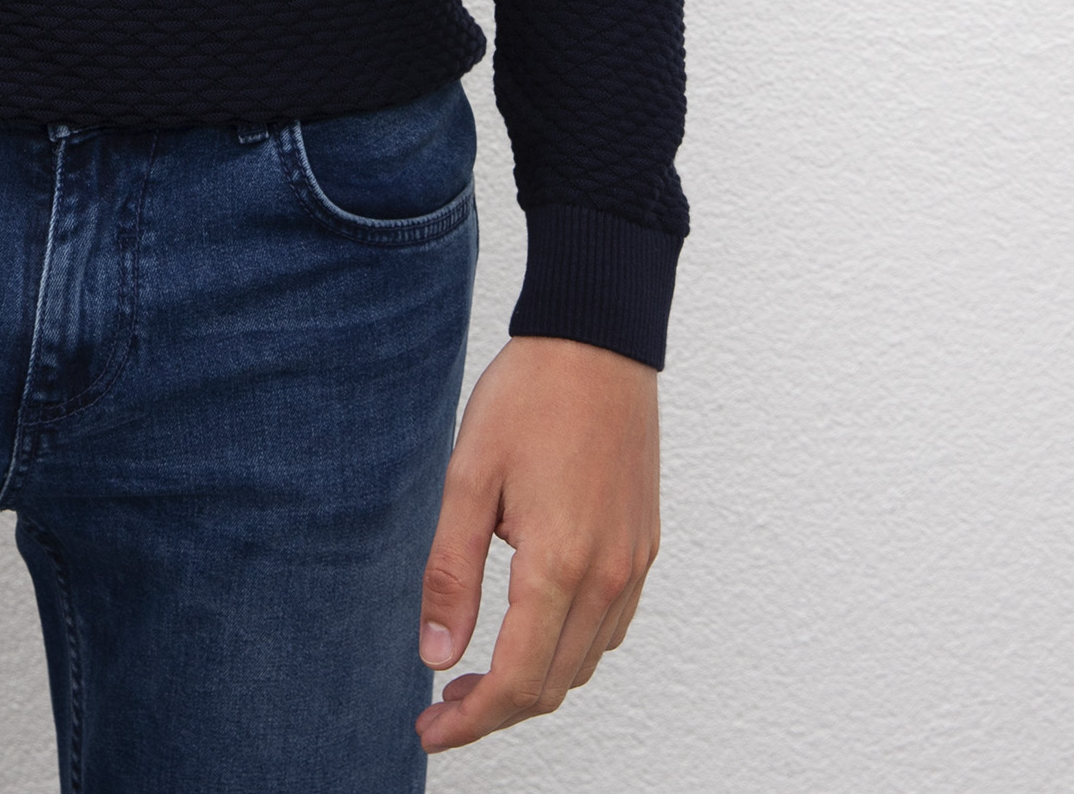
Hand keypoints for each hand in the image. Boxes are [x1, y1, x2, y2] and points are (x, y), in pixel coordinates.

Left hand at [416, 334, 659, 752]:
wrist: (598, 340)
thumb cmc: (530, 397)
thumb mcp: (468, 476)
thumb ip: (451, 572)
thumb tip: (435, 656)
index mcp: (560, 564)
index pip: (517, 682)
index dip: (470, 721)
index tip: (429, 732)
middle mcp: (608, 576)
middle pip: (553, 686)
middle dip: (495, 712)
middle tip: (442, 708)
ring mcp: (633, 564)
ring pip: (585, 663)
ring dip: (533, 684)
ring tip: (478, 675)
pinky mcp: (644, 547)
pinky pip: (611, 628)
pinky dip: (570, 649)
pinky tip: (533, 629)